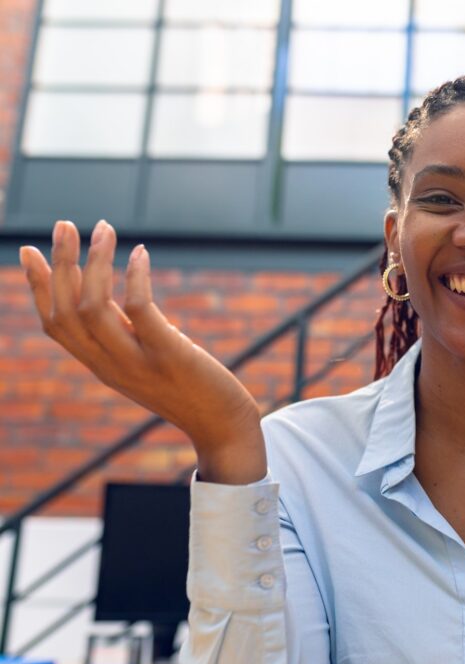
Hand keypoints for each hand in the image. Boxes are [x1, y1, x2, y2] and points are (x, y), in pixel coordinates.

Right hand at [20, 220, 265, 483]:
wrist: (223, 426)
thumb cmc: (189, 388)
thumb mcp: (144, 359)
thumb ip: (122, 331)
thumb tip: (109, 294)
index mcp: (100, 366)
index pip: (55, 326)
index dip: (38, 287)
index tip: (29, 250)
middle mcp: (110, 367)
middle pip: (66, 312)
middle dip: (60, 265)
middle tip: (63, 224)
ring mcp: (138, 363)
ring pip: (93, 308)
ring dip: (94, 263)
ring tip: (103, 229)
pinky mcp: (170, 356)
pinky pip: (140, 310)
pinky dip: (135, 278)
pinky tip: (141, 254)